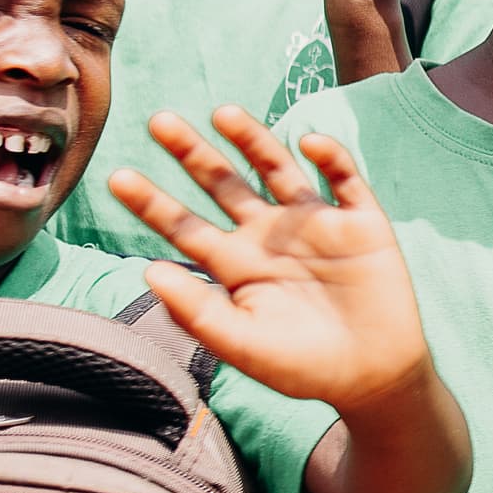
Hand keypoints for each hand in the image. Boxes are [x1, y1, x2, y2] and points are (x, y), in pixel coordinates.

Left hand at [112, 109, 439, 413]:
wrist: (376, 378)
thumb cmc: (304, 368)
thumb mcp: (243, 345)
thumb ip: (196, 311)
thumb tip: (148, 270)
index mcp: (237, 265)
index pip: (186, 225)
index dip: (153, 203)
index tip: (116, 178)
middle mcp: (270, 235)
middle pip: (224, 184)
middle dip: (193, 153)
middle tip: (159, 121)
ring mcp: (316, 224)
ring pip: (277, 169)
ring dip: (252, 140)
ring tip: (223, 114)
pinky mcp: (361, 222)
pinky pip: (344, 179)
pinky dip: (329, 158)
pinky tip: (308, 143)